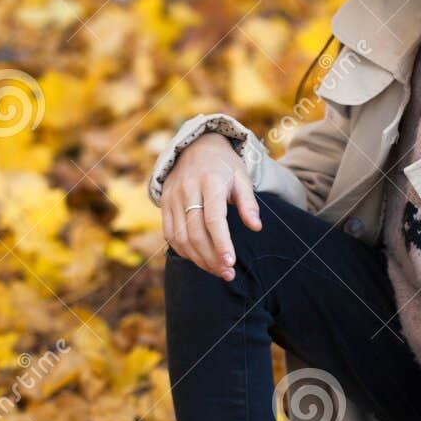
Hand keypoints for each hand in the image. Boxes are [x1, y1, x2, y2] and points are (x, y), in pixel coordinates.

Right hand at [161, 132, 260, 277]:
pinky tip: (199, 259)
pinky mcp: (164, 204)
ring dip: (198, 259)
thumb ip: (248, 202)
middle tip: (227, 273)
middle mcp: (188, 190)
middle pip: (195, 232)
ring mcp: (172, 197)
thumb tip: (256, 227)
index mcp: (210, 181)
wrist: (195, 147)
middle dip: (211, 257)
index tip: (230, 262)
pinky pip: (170, 234)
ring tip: (217, 270)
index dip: (221, 243)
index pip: (213, 218)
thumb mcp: (242, 177)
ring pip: (181, 237)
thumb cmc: (224, 165)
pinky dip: (183, 251)